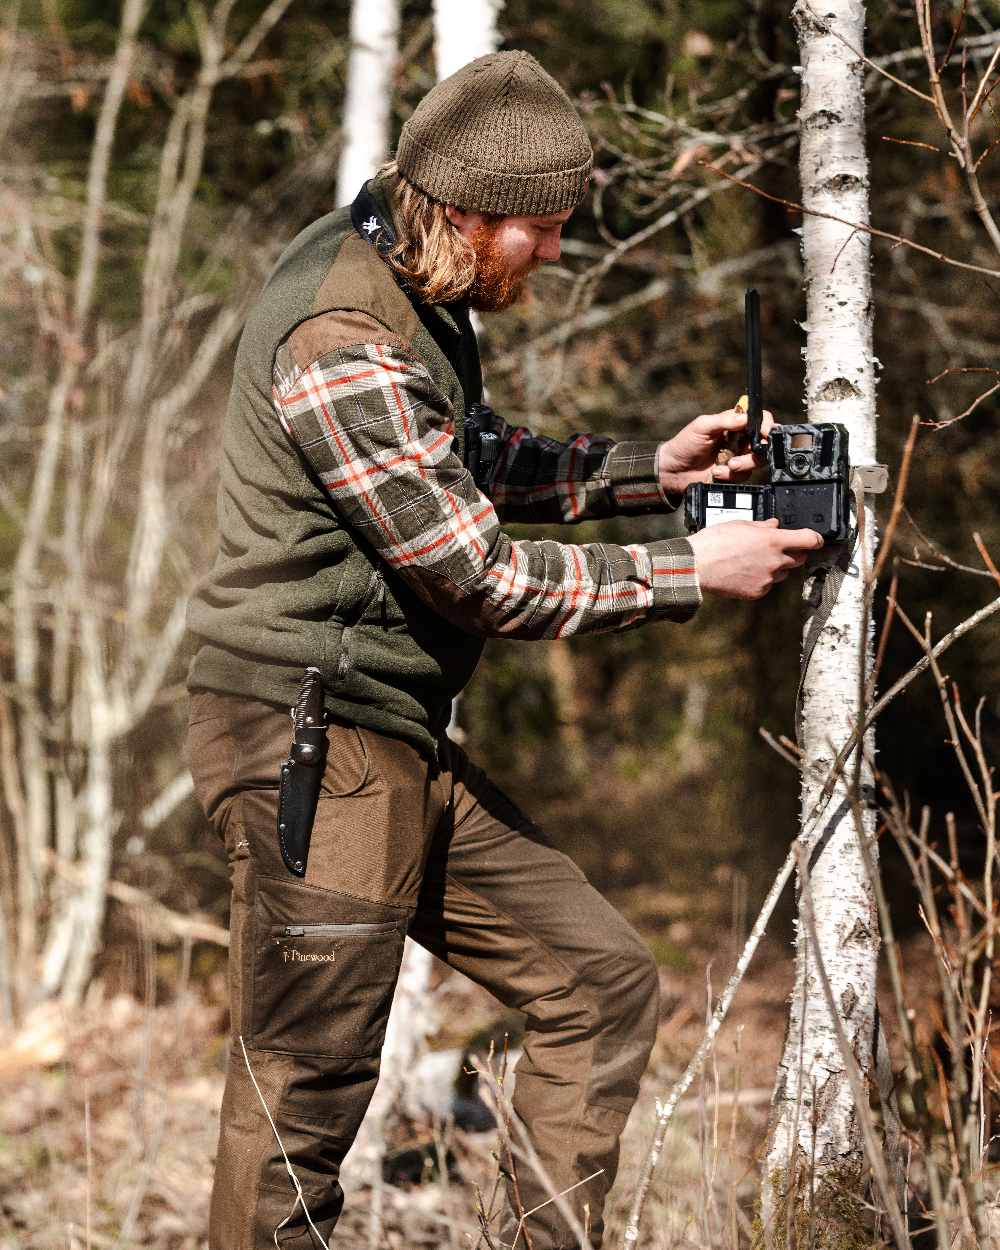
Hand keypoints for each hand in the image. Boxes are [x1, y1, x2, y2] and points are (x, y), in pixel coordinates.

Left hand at [657, 407, 775, 493]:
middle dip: (755, 452)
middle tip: (738, 458)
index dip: (767, 426)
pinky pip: (744, 476)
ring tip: (726, 466)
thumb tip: (745, 417)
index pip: (760, 420)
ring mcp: (739, 457)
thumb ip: (724, 420)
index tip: (766, 433)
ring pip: (757, 461)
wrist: (673, 471)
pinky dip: (731, 476)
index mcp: (734, 424)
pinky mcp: (734, 474)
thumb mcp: (702, 426)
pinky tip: (717, 473)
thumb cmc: (684, 445)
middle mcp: (740, 440)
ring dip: (743, 465)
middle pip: (764, 443)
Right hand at [687, 518, 823, 600]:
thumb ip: (761, 526)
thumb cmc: (714, 543)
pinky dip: (761, 579)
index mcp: (774, 541)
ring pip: (782, 573)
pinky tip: (745, 573)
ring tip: (754, 562)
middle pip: (798, 559)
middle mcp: (776, 561)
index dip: (815, 539)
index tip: (815, 539)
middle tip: (777, 549)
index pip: (809, 540)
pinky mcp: (758, 592)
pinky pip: (767, 585)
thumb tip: (773, 525)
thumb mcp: (739, 525)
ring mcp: (768, 579)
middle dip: (792, 553)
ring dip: (775, 567)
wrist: (697, 566)